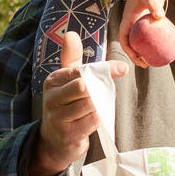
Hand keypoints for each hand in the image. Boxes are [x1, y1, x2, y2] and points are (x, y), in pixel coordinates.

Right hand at [31, 31, 129, 175]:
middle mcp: (52, 97)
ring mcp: (58, 117)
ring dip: (101, 105)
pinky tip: (96, 119)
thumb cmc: (65, 107)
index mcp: (53, 80)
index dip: (104, 69)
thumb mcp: (66, 81)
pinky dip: (100, 118)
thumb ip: (71, 59)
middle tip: (107, 92)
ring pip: (91, 104)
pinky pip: (93, 121)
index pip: (81, 70)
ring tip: (99, 107)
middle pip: (84, 86)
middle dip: (100, 89)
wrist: (54, 142)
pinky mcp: (68, 134)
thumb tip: (71, 33)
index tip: (122, 68)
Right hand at [118, 0, 168, 67]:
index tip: (138, 57)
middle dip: (136, 55)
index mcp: (127, 19)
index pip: (124, 38)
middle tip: (147, 64)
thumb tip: (160, 17)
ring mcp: (140, 22)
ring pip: (140, 40)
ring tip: (155, 60)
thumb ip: (153, 4)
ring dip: (145, 51)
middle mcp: (132, 22)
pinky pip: (150, 34)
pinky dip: (154, 42)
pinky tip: (164, 47)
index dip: (128, 50)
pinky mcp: (148, 20)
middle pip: (131, 43)